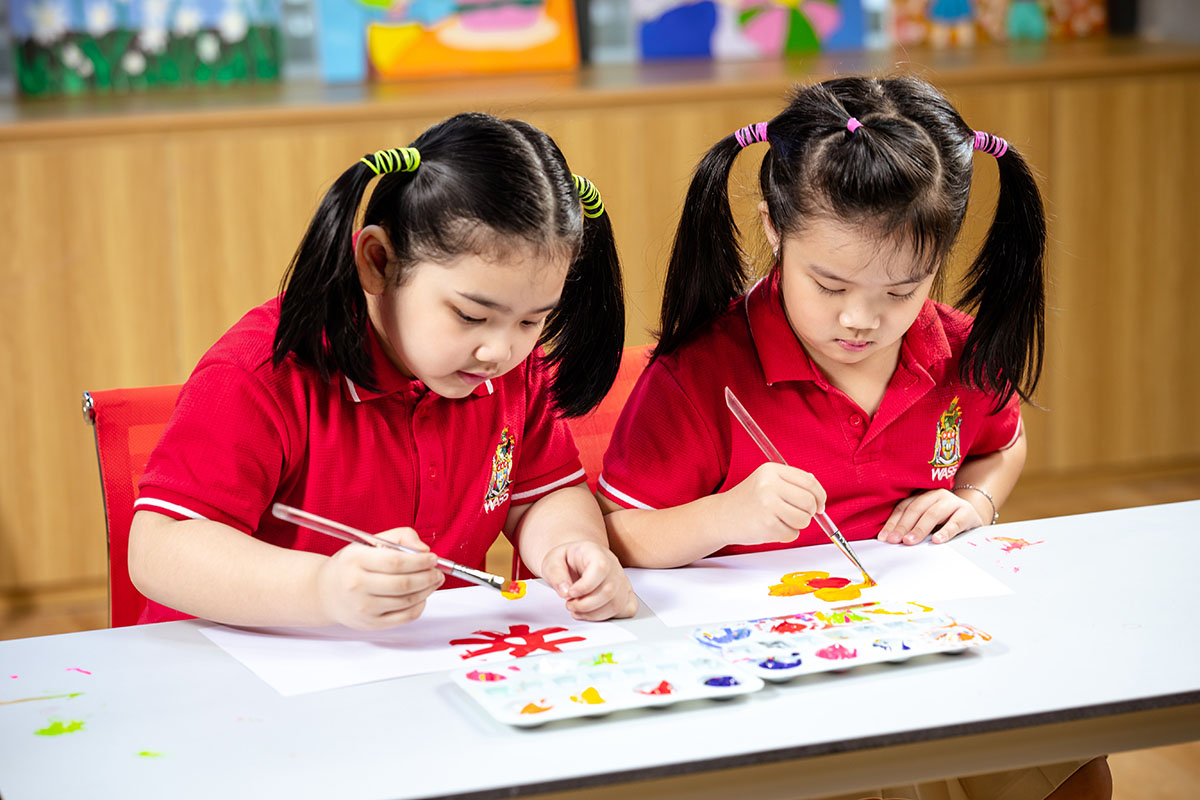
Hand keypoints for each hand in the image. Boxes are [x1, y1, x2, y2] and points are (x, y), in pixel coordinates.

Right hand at [315, 527, 443, 629]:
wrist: (325, 592)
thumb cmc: (351, 565)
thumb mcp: (370, 542)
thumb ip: (401, 537)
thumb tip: (424, 549)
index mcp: (355, 560)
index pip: (395, 562)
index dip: (420, 561)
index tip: (433, 558)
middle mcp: (357, 585)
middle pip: (403, 584)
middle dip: (428, 577)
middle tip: (438, 572)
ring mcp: (363, 608)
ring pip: (407, 601)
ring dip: (427, 590)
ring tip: (433, 581)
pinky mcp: (371, 623)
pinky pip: (404, 617)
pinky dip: (419, 606)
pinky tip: (421, 596)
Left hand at [539, 540, 637, 620]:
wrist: (575, 562)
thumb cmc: (567, 561)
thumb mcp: (552, 562)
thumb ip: (556, 575)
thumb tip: (565, 591)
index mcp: (596, 553)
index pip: (600, 567)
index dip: (585, 586)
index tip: (570, 593)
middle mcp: (613, 565)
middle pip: (609, 590)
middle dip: (585, 604)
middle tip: (570, 604)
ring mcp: (622, 581)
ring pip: (616, 604)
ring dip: (593, 614)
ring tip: (577, 609)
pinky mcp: (625, 595)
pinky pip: (626, 611)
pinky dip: (607, 617)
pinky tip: (592, 613)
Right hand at [717, 463, 826, 545]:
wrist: (721, 516)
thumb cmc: (748, 500)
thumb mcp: (766, 481)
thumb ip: (791, 482)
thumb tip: (816, 489)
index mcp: (771, 470)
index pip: (809, 482)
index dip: (820, 496)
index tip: (820, 505)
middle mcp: (769, 485)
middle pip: (809, 502)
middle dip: (810, 512)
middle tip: (799, 515)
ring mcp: (768, 505)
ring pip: (804, 519)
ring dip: (798, 524)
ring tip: (782, 521)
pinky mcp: (767, 525)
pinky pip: (792, 533)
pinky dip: (786, 534)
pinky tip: (772, 528)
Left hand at [878, 489, 983, 544]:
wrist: (973, 515)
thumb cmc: (944, 519)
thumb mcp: (926, 519)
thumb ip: (911, 524)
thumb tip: (889, 539)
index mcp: (922, 495)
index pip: (903, 507)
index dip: (892, 522)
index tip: (884, 538)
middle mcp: (936, 494)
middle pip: (916, 509)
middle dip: (903, 526)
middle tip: (894, 540)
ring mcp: (952, 502)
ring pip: (933, 514)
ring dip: (919, 528)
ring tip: (910, 541)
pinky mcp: (967, 512)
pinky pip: (955, 522)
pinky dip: (945, 531)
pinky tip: (937, 540)